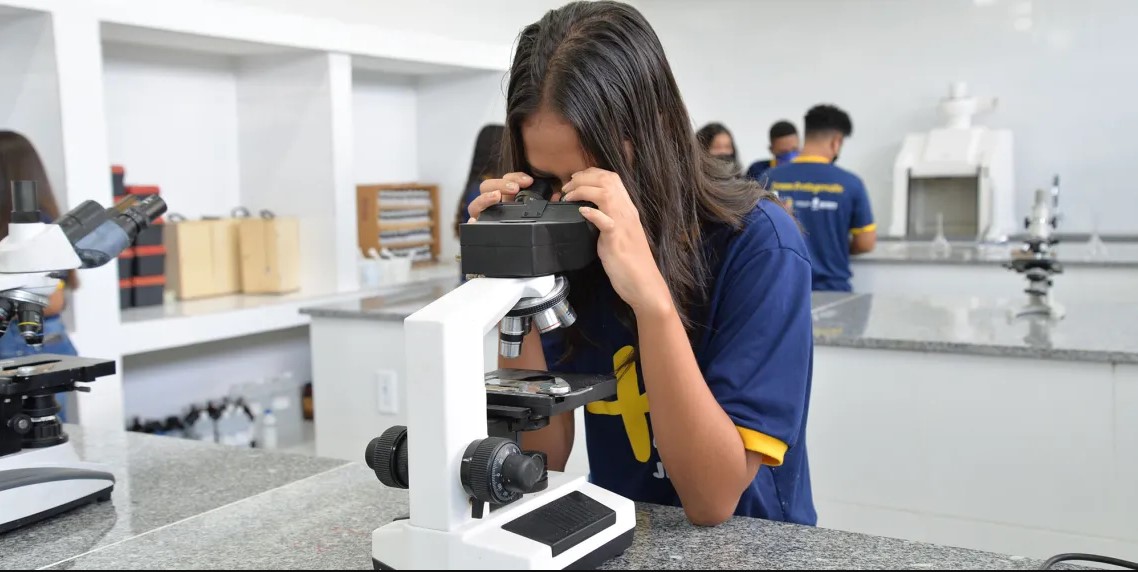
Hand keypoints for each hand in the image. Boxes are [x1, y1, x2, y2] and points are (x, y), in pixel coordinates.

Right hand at [467, 172, 566, 221]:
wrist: (520, 256)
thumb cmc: (527, 225)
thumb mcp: (537, 210)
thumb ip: (547, 202)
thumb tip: (557, 195)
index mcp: (505, 196)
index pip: (505, 179)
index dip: (514, 176)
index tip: (528, 181)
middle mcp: (492, 205)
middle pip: (486, 186)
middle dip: (500, 184)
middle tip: (515, 188)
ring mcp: (483, 217)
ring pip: (476, 204)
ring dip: (486, 198)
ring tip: (497, 197)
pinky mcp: (479, 230)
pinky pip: (472, 226)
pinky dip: (473, 222)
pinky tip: (475, 221)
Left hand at [561, 168, 672, 316]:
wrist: (643, 284)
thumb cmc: (630, 262)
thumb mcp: (617, 234)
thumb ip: (605, 220)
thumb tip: (587, 213)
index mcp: (627, 209)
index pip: (612, 178)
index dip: (592, 173)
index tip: (575, 178)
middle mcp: (627, 212)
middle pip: (607, 180)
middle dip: (583, 177)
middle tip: (566, 186)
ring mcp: (622, 224)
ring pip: (605, 193)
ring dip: (582, 190)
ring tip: (568, 196)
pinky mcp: (616, 239)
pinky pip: (605, 220)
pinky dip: (592, 213)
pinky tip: (581, 212)